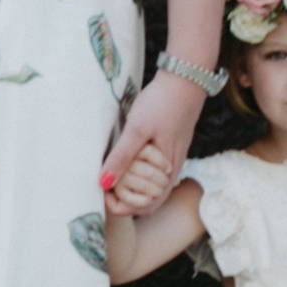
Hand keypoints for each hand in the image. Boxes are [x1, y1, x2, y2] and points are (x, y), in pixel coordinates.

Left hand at [98, 72, 204, 208]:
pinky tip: (123, 166)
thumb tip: (103, 182)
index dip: (122, 206)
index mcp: (166, 171)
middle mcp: (171, 172)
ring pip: (151, 189)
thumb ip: (121, 156)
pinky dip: (137, 177)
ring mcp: (172, 162)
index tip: (102, 193)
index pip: (145, 206)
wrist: (185, 80)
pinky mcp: (169, 152)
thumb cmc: (161, 103)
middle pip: (148, 202)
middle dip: (123, 200)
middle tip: (102, 186)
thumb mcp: (137, 129)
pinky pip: (153, 176)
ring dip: (130, 189)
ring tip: (110, 176)